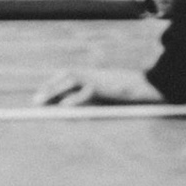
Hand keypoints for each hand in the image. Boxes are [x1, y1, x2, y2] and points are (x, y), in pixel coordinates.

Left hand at [33, 68, 165, 106]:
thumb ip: (94, 100)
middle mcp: (93, 74)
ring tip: (41, 102)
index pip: (67, 75)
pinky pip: (86, 92)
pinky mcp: (106, 86)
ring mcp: (99, 78)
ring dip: (54, 90)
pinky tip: (64, 107)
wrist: (150, 85)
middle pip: (64, 77)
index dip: (53, 83)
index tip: (41, 93)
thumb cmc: (131, 92)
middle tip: (35, 101)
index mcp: (92, 75)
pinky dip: (74, 99)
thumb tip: (79, 111)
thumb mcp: (109, 94)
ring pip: (70, 80)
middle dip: (48, 87)